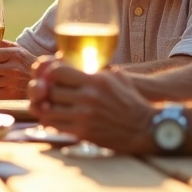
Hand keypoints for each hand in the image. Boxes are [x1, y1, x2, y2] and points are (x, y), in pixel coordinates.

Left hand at [29, 57, 155, 152]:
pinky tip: (54, 118)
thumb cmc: (130, 100)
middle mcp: (88, 97)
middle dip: (48, 91)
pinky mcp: (83, 132)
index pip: (57, 71)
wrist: (144, 127)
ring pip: (49, 108)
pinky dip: (51, 121)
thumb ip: (96, 67)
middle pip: (51, 90)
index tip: (53, 78)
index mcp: (95, 80)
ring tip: (50, 105)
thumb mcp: (117, 76)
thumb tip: (77, 59)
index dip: (51, 73)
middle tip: (50, 93)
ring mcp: (85, 116)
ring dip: (47, 107)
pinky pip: (56, 125)